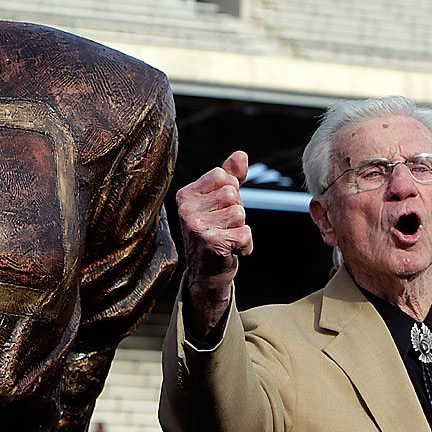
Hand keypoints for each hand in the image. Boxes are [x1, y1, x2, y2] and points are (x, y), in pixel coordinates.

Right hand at [176, 151, 252, 341]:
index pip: (223, 176)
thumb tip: (241, 154)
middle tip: (223, 229)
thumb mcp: (219, 203)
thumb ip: (230, 177)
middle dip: (237, 213)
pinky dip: (246, 245)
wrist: (206, 276)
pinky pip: (245, 233)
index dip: (231, 194)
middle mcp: (185, 209)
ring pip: (240, 213)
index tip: (219, 212)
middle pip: (233, 195)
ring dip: (241, 229)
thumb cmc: (214, 235)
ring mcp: (196, 226)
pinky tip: (231, 252)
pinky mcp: (210, 243)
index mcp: (185, 195)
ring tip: (226, 240)